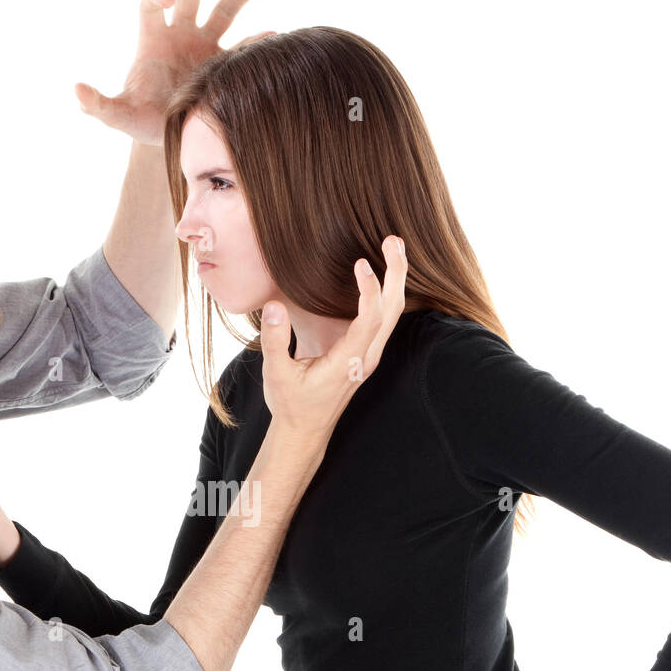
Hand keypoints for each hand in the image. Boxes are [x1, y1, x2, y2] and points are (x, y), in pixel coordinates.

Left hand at [76, 0, 270, 145]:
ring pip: (223, 10)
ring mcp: (205, 45)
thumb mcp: (120, 115)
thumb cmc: (141, 120)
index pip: (152, 3)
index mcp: (153, 37)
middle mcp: (180, 33)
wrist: (169, 135)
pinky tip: (274, 36)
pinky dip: (259, 39)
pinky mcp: (225, 62)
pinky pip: (244, 45)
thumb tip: (77, 93)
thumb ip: (99, 105)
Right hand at [259, 235, 408, 447]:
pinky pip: (383, 318)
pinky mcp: (364, 352)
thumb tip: (274, 306)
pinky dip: (386, 292)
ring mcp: (368, 354)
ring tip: (392, 247)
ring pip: (393, 313)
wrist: (305, 431)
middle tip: (392, 240)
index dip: (370, 290)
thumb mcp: (277, 375)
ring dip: (395, 279)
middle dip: (396, 273)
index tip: (360, 263)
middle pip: (393, 310)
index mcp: (349, 362)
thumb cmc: (291, 404)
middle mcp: (366, 357)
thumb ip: (276, 341)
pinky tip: (382, 274)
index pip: (370, 320)